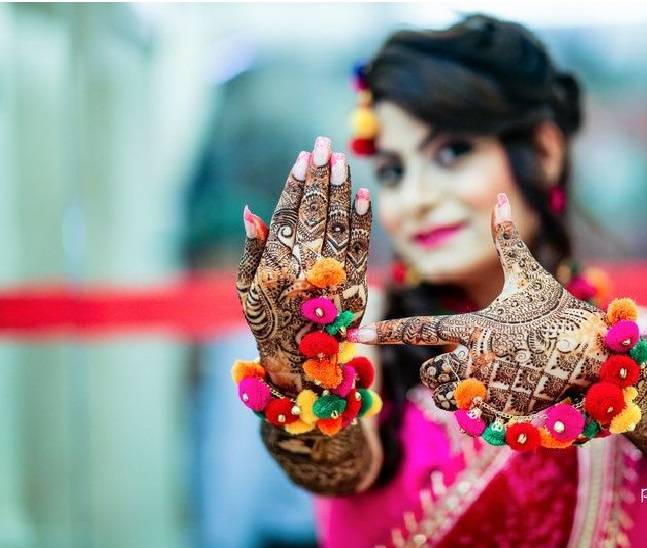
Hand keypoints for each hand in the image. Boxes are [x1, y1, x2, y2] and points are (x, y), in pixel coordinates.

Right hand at [236, 137, 371, 393]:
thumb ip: (251, 249)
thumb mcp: (246, 289)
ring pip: (339, 227)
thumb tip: (252, 211)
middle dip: (320, 177)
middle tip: (323, 145)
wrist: (301, 363)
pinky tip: (363, 194)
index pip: (286, 218)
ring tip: (341, 161)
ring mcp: (333, 281)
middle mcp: (304, 273)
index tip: (302, 158)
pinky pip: (361, 248)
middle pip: (314, 216)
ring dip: (342, 191)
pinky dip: (363, 221)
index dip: (295, 186)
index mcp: (274, 271)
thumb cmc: (267, 320)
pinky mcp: (356, 288)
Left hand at [354, 193, 607, 417]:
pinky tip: (506, 390)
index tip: (354, 333)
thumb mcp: (531, 276)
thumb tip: (499, 199)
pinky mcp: (506, 414)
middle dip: (435, 368)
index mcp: (476, 326)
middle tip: (464, 358)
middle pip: (427, 374)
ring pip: (446, 399)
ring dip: (455, 389)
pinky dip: (481, 407)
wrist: (601, 357)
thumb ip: (507, 241)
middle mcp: (477, 363)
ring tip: (486, 373)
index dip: (383, 331)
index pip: (419, 328)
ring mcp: (491, 392)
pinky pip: (474, 417)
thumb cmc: (561, 312)